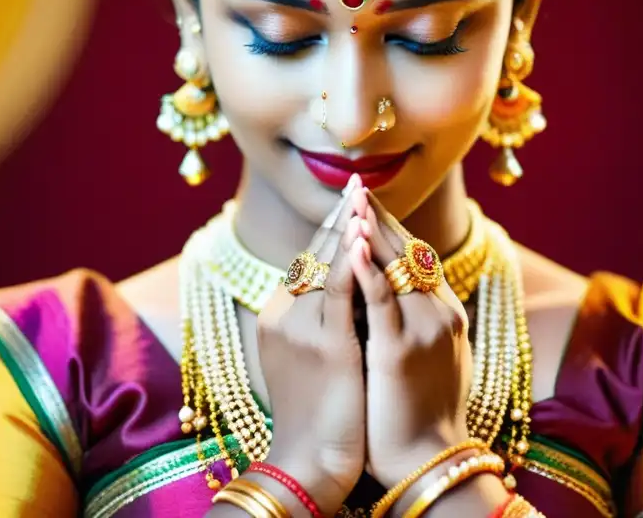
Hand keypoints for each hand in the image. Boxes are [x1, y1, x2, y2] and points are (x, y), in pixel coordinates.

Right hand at [256, 174, 370, 514]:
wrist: (311, 462)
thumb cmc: (320, 414)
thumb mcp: (314, 357)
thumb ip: (325, 319)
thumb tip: (352, 287)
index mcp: (280, 316)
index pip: (309, 260)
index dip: (331, 228)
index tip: (351, 200)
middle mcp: (283, 314)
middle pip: (315, 253)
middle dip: (339, 216)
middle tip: (358, 181)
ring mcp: (301, 328)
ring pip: (326, 264)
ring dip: (346, 225)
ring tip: (361, 192)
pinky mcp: (325, 345)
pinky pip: (339, 290)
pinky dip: (351, 258)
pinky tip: (362, 232)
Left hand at [349, 190, 473, 488]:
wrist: (428, 460)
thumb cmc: (420, 412)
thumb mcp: (425, 355)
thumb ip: (413, 320)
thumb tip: (391, 292)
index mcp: (444, 311)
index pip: (415, 254)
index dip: (388, 226)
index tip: (365, 202)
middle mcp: (439, 311)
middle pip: (407, 250)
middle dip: (378, 217)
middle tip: (355, 187)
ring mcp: (423, 328)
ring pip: (396, 266)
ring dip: (372, 229)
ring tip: (352, 200)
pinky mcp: (400, 350)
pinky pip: (382, 299)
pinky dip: (366, 268)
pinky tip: (351, 244)